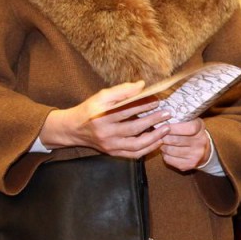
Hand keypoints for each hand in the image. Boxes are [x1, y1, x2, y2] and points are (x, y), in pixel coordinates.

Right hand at [40, 82, 170, 157]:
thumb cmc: (89, 110)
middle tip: (167, 114)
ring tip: (166, 129)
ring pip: (136, 145)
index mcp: (100, 116)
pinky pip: (133, 154)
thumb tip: (142, 85)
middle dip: (153, 121)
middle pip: (133, 128)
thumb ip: (122, 90)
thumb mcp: (101, 96)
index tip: (157, 101)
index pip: (125, 110)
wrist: (72, 129)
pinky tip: (158, 141)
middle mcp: (105, 133)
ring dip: (154, 137)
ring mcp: (109, 145)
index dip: (143, 106)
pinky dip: (148, 149)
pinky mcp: (113, 153)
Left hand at [161, 118, 211, 171]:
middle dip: (163, 137)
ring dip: (163, 146)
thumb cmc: (191, 133)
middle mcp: (200, 142)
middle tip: (159, 135)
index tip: (164, 126)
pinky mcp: (189, 164)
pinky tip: (168, 151)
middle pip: (175, 140)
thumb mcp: (189, 121)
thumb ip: (178, 120)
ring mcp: (196, 155)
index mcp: (200, 128)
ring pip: (169, 150)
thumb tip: (160, 121)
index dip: (174, 127)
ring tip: (164, 143)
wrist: (204, 150)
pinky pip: (169, 159)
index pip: (189, 128)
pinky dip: (165, 154)